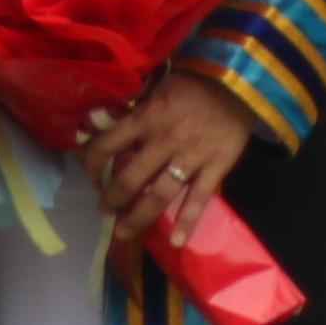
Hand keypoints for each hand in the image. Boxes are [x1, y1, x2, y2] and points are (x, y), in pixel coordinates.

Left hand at [78, 66, 260, 240]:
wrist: (239, 82)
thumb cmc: (192, 84)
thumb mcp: (155, 90)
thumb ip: (135, 112)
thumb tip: (104, 125)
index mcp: (145, 118)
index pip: (106, 145)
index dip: (90, 162)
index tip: (86, 173)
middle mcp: (164, 141)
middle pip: (130, 178)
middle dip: (112, 198)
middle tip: (103, 210)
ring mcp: (192, 157)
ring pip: (159, 194)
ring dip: (138, 216)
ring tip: (124, 231)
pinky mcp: (217, 167)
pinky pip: (199, 199)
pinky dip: (188, 222)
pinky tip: (177, 242)